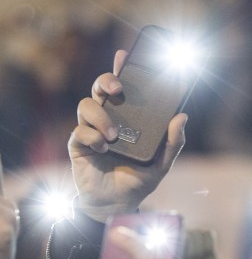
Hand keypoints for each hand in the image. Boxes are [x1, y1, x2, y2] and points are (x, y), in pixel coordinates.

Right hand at [70, 50, 186, 222]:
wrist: (115, 204)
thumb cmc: (137, 180)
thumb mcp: (162, 162)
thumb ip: (173, 142)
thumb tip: (182, 117)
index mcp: (126, 117)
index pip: (121, 87)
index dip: (120, 68)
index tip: (124, 54)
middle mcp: (106, 118)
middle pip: (98, 88)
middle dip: (105, 80)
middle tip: (118, 87)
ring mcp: (89, 130)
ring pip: (86, 106)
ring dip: (101, 117)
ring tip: (114, 136)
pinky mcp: (77, 145)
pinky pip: (80, 132)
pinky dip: (93, 137)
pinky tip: (103, 149)